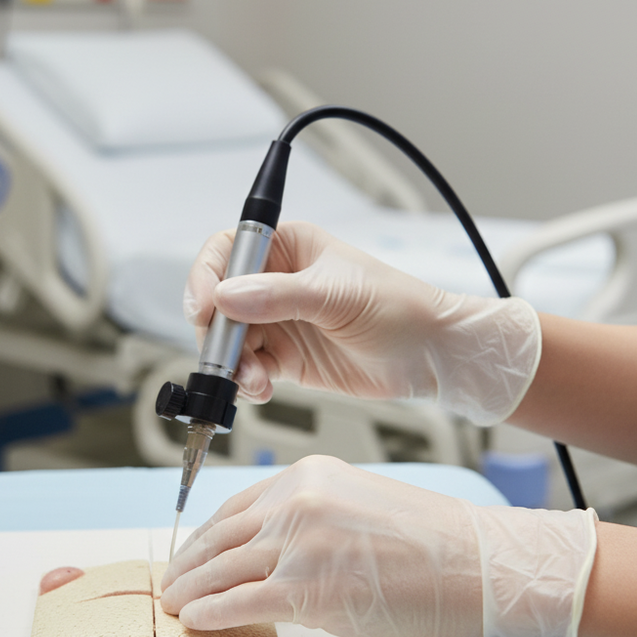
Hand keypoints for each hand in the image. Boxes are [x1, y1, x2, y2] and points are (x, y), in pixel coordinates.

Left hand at [161, 456, 597, 636]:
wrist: (476, 563)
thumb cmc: (431, 540)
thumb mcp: (357, 503)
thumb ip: (309, 517)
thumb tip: (268, 548)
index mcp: (307, 476)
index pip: (237, 506)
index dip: (206, 534)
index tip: (192, 550)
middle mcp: (296, 502)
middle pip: (221, 535)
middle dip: (189, 562)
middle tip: (172, 579)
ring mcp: (298, 543)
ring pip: (222, 568)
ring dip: (191, 589)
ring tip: (176, 603)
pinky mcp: (304, 588)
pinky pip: (240, 601)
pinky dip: (212, 612)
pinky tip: (198, 619)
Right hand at [184, 221, 540, 425]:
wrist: (432, 356)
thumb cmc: (400, 307)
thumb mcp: (335, 296)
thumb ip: (277, 296)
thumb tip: (225, 297)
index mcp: (287, 248)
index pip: (227, 251)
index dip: (207, 276)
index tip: (204, 307)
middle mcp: (275, 283)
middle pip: (219, 302)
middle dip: (217, 333)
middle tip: (227, 357)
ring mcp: (278, 322)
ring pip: (229, 341)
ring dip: (232, 364)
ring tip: (254, 380)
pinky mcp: (285, 358)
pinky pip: (248, 369)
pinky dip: (247, 382)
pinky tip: (262, 388)